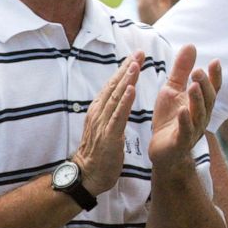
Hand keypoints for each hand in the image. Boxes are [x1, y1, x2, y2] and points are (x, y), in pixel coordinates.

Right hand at [73, 52, 141, 194]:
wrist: (87, 176)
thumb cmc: (98, 152)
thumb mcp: (104, 126)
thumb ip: (110, 111)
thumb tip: (119, 96)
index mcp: (99, 109)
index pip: (113, 85)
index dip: (124, 69)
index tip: (136, 55)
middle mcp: (99, 112)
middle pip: (114, 86)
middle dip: (128, 68)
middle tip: (140, 52)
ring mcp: (102, 123)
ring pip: (116, 97)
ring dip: (127, 79)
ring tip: (137, 64)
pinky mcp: (109, 136)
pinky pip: (118, 116)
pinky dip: (125, 102)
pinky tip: (132, 90)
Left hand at [149, 44, 220, 167]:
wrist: (162, 151)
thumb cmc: (169, 118)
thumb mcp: (173, 90)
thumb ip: (181, 70)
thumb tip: (191, 45)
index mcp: (200, 103)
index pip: (212, 88)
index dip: (215, 76)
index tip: (215, 61)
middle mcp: (201, 116)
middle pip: (208, 100)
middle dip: (204, 85)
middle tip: (197, 71)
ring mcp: (192, 130)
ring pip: (198, 114)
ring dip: (197, 100)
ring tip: (193, 86)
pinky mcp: (180, 142)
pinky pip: (185, 131)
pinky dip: (185, 121)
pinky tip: (182, 110)